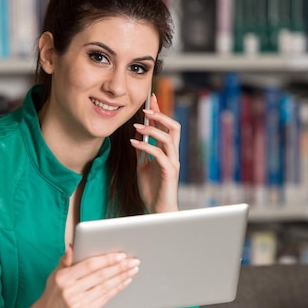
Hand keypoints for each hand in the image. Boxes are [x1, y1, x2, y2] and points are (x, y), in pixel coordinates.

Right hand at [15, 246, 138, 307]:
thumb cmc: (54, 294)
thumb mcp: (55, 275)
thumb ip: (66, 261)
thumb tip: (72, 246)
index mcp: (63, 277)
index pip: (89, 265)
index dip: (106, 259)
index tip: (120, 255)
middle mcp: (70, 290)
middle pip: (100, 276)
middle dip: (119, 267)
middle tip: (133, 260)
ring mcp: (78, 303)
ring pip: (105, 287)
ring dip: (121, 277)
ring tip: (133, 269)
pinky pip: (105, 298)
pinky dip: (117, 288)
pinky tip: (125, 281)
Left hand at [130, 93, 180, 213]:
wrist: (157, 209)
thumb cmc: (152, 190)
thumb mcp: (143, 166)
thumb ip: (143, 152)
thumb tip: (138, 136)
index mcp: (168, 152)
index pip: (166, 127)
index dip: (160, 111)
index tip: (151, 98)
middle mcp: (173, 154)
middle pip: (174, 127)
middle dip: (160, 115)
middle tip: (145, 109)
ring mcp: (173, 162)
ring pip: (169, 138)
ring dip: (152, 129)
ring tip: (137, 126)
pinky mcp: (169, 172)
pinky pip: (159, 154)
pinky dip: (145, 146)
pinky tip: (133, 143)